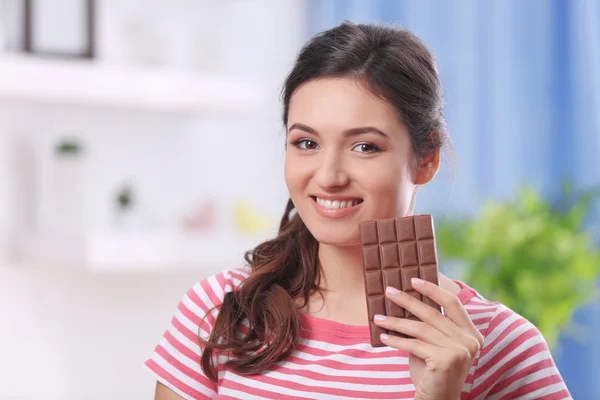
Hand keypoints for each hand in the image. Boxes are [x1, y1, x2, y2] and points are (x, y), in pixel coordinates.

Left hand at [373, 278, 483, 399]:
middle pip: (432, 313)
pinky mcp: (445, 360)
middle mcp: (470, 341)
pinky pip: (414, 344)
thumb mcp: (434, 343)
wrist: (438, 399)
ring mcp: (460, 350)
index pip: (452, 302)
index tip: (413, 279)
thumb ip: (429, 324)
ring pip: (420, 328)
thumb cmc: (432, 369)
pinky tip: (384, 337)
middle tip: (388, 291)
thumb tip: (405, 298)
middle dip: (407, 300)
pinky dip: (396, 340)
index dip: (432, 289)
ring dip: (395, 321)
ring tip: (378, 317)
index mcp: (472, 333)